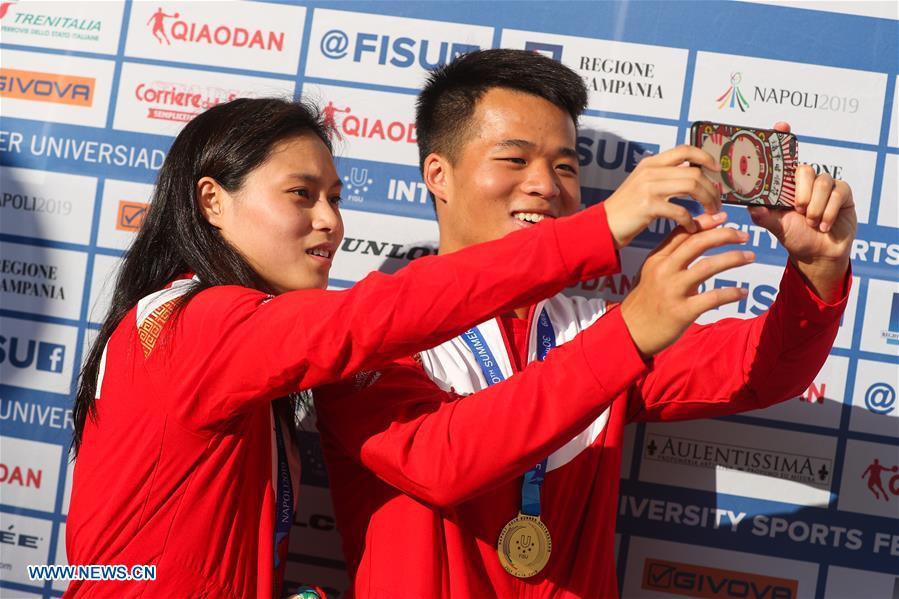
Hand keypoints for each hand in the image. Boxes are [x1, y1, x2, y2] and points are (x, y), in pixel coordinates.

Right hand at [603, 145, 722, 248]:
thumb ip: (664, 176)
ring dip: (706, 201)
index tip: (717, 170)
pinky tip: (690, 227)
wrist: (602, 226)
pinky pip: (680, 211)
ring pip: (692, 186)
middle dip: (712, 188)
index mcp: (650, 163)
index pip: (685, 150)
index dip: (705, 157)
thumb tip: (692, 174)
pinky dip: (690, 221)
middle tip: (716, 202)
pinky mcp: (648, 206)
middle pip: (694, 171)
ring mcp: (648, 187)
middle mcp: (650, 171)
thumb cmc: (625, 210)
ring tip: (710, 213)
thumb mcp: (643, 184)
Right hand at [620, 212, 753, 357]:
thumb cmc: (644, 302)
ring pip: (708, 266)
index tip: (724, 217)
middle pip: (697, 243)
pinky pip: (713, 297)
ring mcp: (673, 290)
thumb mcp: (650, 273)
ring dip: (733, 259)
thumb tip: (695, 239)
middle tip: (744, 235)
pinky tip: (742, 292)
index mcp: (657, 259)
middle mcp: (664, 270)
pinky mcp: (682, 311)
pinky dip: (731, 293)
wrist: (630, 332)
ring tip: (750, 256)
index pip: (683, 232)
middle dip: (724, 235)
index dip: (705, 222)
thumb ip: (670, 256)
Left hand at [747, 122, 854, 300]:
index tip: (781, 126)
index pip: (785, 156)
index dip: (783, 138)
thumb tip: (752, 206)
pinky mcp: (844, 193)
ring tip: (811, 222)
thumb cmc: (794, 236)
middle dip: (800, 193)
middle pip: (804, 169)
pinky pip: (838, 193)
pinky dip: (828, 212)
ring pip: (821, 182)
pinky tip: (823, 225)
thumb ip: (764, 216)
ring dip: (815, 207)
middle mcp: (805, 180)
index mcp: (786, 184)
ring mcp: (826, 185)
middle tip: (798, 210)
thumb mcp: (775, 226)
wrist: (817, 254)